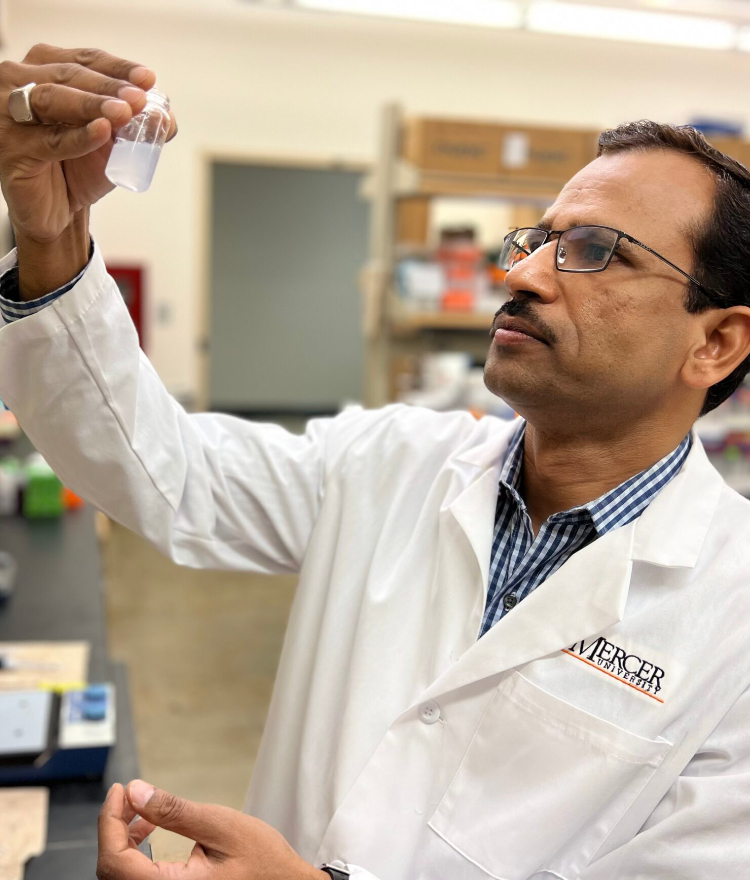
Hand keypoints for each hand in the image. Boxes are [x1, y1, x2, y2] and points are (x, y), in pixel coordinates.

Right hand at [0, 43, 177, 244]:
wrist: (58, 210)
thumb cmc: (80, 166)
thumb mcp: (114, 142)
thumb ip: (139, 126)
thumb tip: (167, 117)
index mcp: (43, 68)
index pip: (84, 60)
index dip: (117, 68)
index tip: (148, 79)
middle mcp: (19, 82)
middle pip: (68, 76)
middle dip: (108, 87)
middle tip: (139, 98)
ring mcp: (8, 113)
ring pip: (52, 99)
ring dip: (92, 104)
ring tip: (124, 113)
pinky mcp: (10, 148)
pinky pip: (49, 140)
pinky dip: (78, 136)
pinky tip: (101, 132)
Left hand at [97, 780, 325, 879]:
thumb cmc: (262, 861)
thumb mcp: (222, 826)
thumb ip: (175, 812)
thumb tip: (135, 792)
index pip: (115, 864)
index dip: (108, 823)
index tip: (119, 791)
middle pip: (113, 872)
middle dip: (114, 829)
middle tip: (129, 796)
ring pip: (122, 878)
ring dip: (123, 843)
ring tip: (142, 813)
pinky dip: (135, 856)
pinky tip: (149, 835)